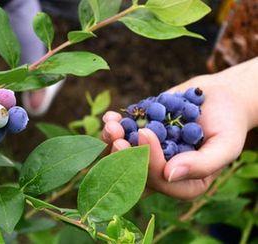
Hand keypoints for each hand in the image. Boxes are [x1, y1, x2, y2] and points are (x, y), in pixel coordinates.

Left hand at [101, 58, 257, 199]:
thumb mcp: (225, 145)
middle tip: (117, 136)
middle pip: (133, 174)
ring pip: (119, 158)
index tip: (145, 133)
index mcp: (183, 186)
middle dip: (121, 156)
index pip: (158, 180)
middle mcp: (161, 175)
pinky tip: (110, 118)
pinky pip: (118, 139)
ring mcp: (146, 156)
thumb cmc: (227, 124)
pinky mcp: (137, 138)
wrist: (219, 98)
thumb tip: (169, 174)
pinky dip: (111, 129)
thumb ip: (202, 164)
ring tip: (112, 125)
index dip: (147, 160)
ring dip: (111, 142)